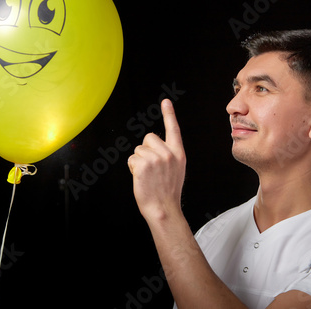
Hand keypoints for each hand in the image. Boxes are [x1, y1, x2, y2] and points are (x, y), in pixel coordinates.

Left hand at [128, 99, 185, 221]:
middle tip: (151, 169)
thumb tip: (153, 146)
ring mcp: (156, 158)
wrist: (164, 208)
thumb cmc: (168, 191)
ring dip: (138, 162)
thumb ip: (168, 155)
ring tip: (148, 176)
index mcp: (178, 153)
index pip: (174, 130)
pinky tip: (141, 178)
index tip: (166, 102)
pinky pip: (131, 159)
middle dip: (145, 150)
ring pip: (138, 150)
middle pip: (148, 138)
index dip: (169, 115)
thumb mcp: (176, 170)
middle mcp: (168, 153)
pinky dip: (133, 168)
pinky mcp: (143, 164)